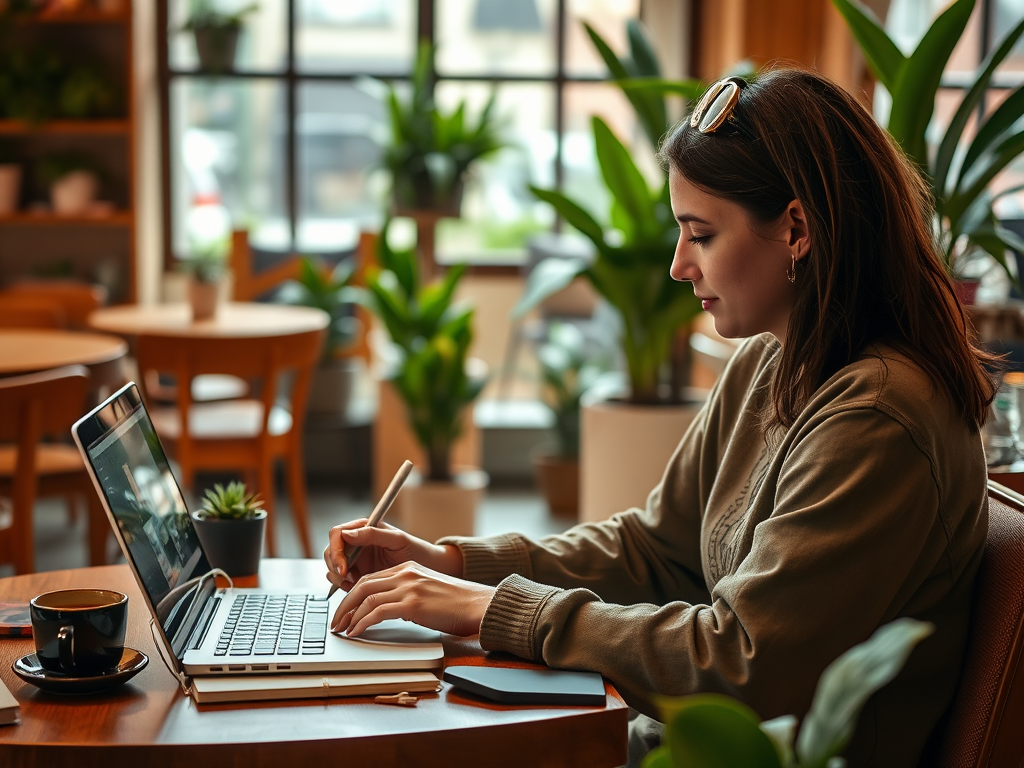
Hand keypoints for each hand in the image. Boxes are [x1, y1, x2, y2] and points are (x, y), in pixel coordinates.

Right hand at [323, 519, 462, 592]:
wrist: (427, 568)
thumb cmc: (416, 549)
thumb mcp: (397, 540)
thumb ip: (373, 534)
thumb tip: (348, 533)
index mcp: (364, 529)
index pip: (338, 534)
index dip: (336, 550)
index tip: (343, 566)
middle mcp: (357, 543)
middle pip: (331, 551)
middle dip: (335, 566)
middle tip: (347, 579)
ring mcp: (356, 559)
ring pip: (333, 567)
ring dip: (337, 578)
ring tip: (352, 585)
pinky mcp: (358, 574)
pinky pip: (340, 580)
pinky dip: (343, 586)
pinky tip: (355, 590)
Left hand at [331, 561, 494, 637]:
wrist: (478, 605)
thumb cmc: (456, 604)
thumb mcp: (427, 592)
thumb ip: (406, 595)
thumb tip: (386, 611)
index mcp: (408, 569)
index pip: (370, 579)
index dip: (352, 595)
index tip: (344, 611)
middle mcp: (406, 573)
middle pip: (363, 585)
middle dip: (344, 605)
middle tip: (336, 621)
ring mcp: (409, 587)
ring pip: (366, 597)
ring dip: (349, 615)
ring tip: (342, 629)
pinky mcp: (413, 603)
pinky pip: (377, 612)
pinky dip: (362, 623)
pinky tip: (357, 632)